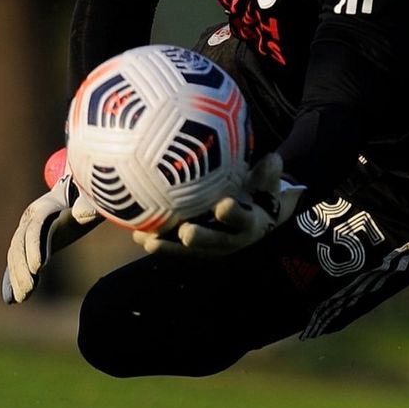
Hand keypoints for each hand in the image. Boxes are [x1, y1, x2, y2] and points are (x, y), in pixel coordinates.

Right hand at [2, 170, 101, 303]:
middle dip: (22, 268)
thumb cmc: (84, 197)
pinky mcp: (26, 243)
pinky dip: (12, 278)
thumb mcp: (89, 200)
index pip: (36, 227)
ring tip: (21, 299)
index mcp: (45, 206)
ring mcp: (25, 230)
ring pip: (15, 254)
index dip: (35, 246)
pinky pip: (16, 260)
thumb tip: (85, 214)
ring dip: (16, 277)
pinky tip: (11, 298)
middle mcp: (30, 218)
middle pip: (20, 243)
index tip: (39, 268)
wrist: (73, 192)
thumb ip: (88, 206)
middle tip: (28, 292)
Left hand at [132, 153, 304, 256]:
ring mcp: (209, 246)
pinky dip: (156, 240)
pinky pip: (173, 246)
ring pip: (187, 249)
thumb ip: (269, 173)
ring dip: (168, 245)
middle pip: (214, 241)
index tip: (223, 205)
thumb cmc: (259, 194)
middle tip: (185, 232)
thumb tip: (273, 158)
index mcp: (249, 223)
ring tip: (147, 239)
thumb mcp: (268, 184)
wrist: (256, 219)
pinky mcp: (192, 248)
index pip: (243, 219)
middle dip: (200, 238)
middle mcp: (229, 239)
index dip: (233, 215)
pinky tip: (135, 231)